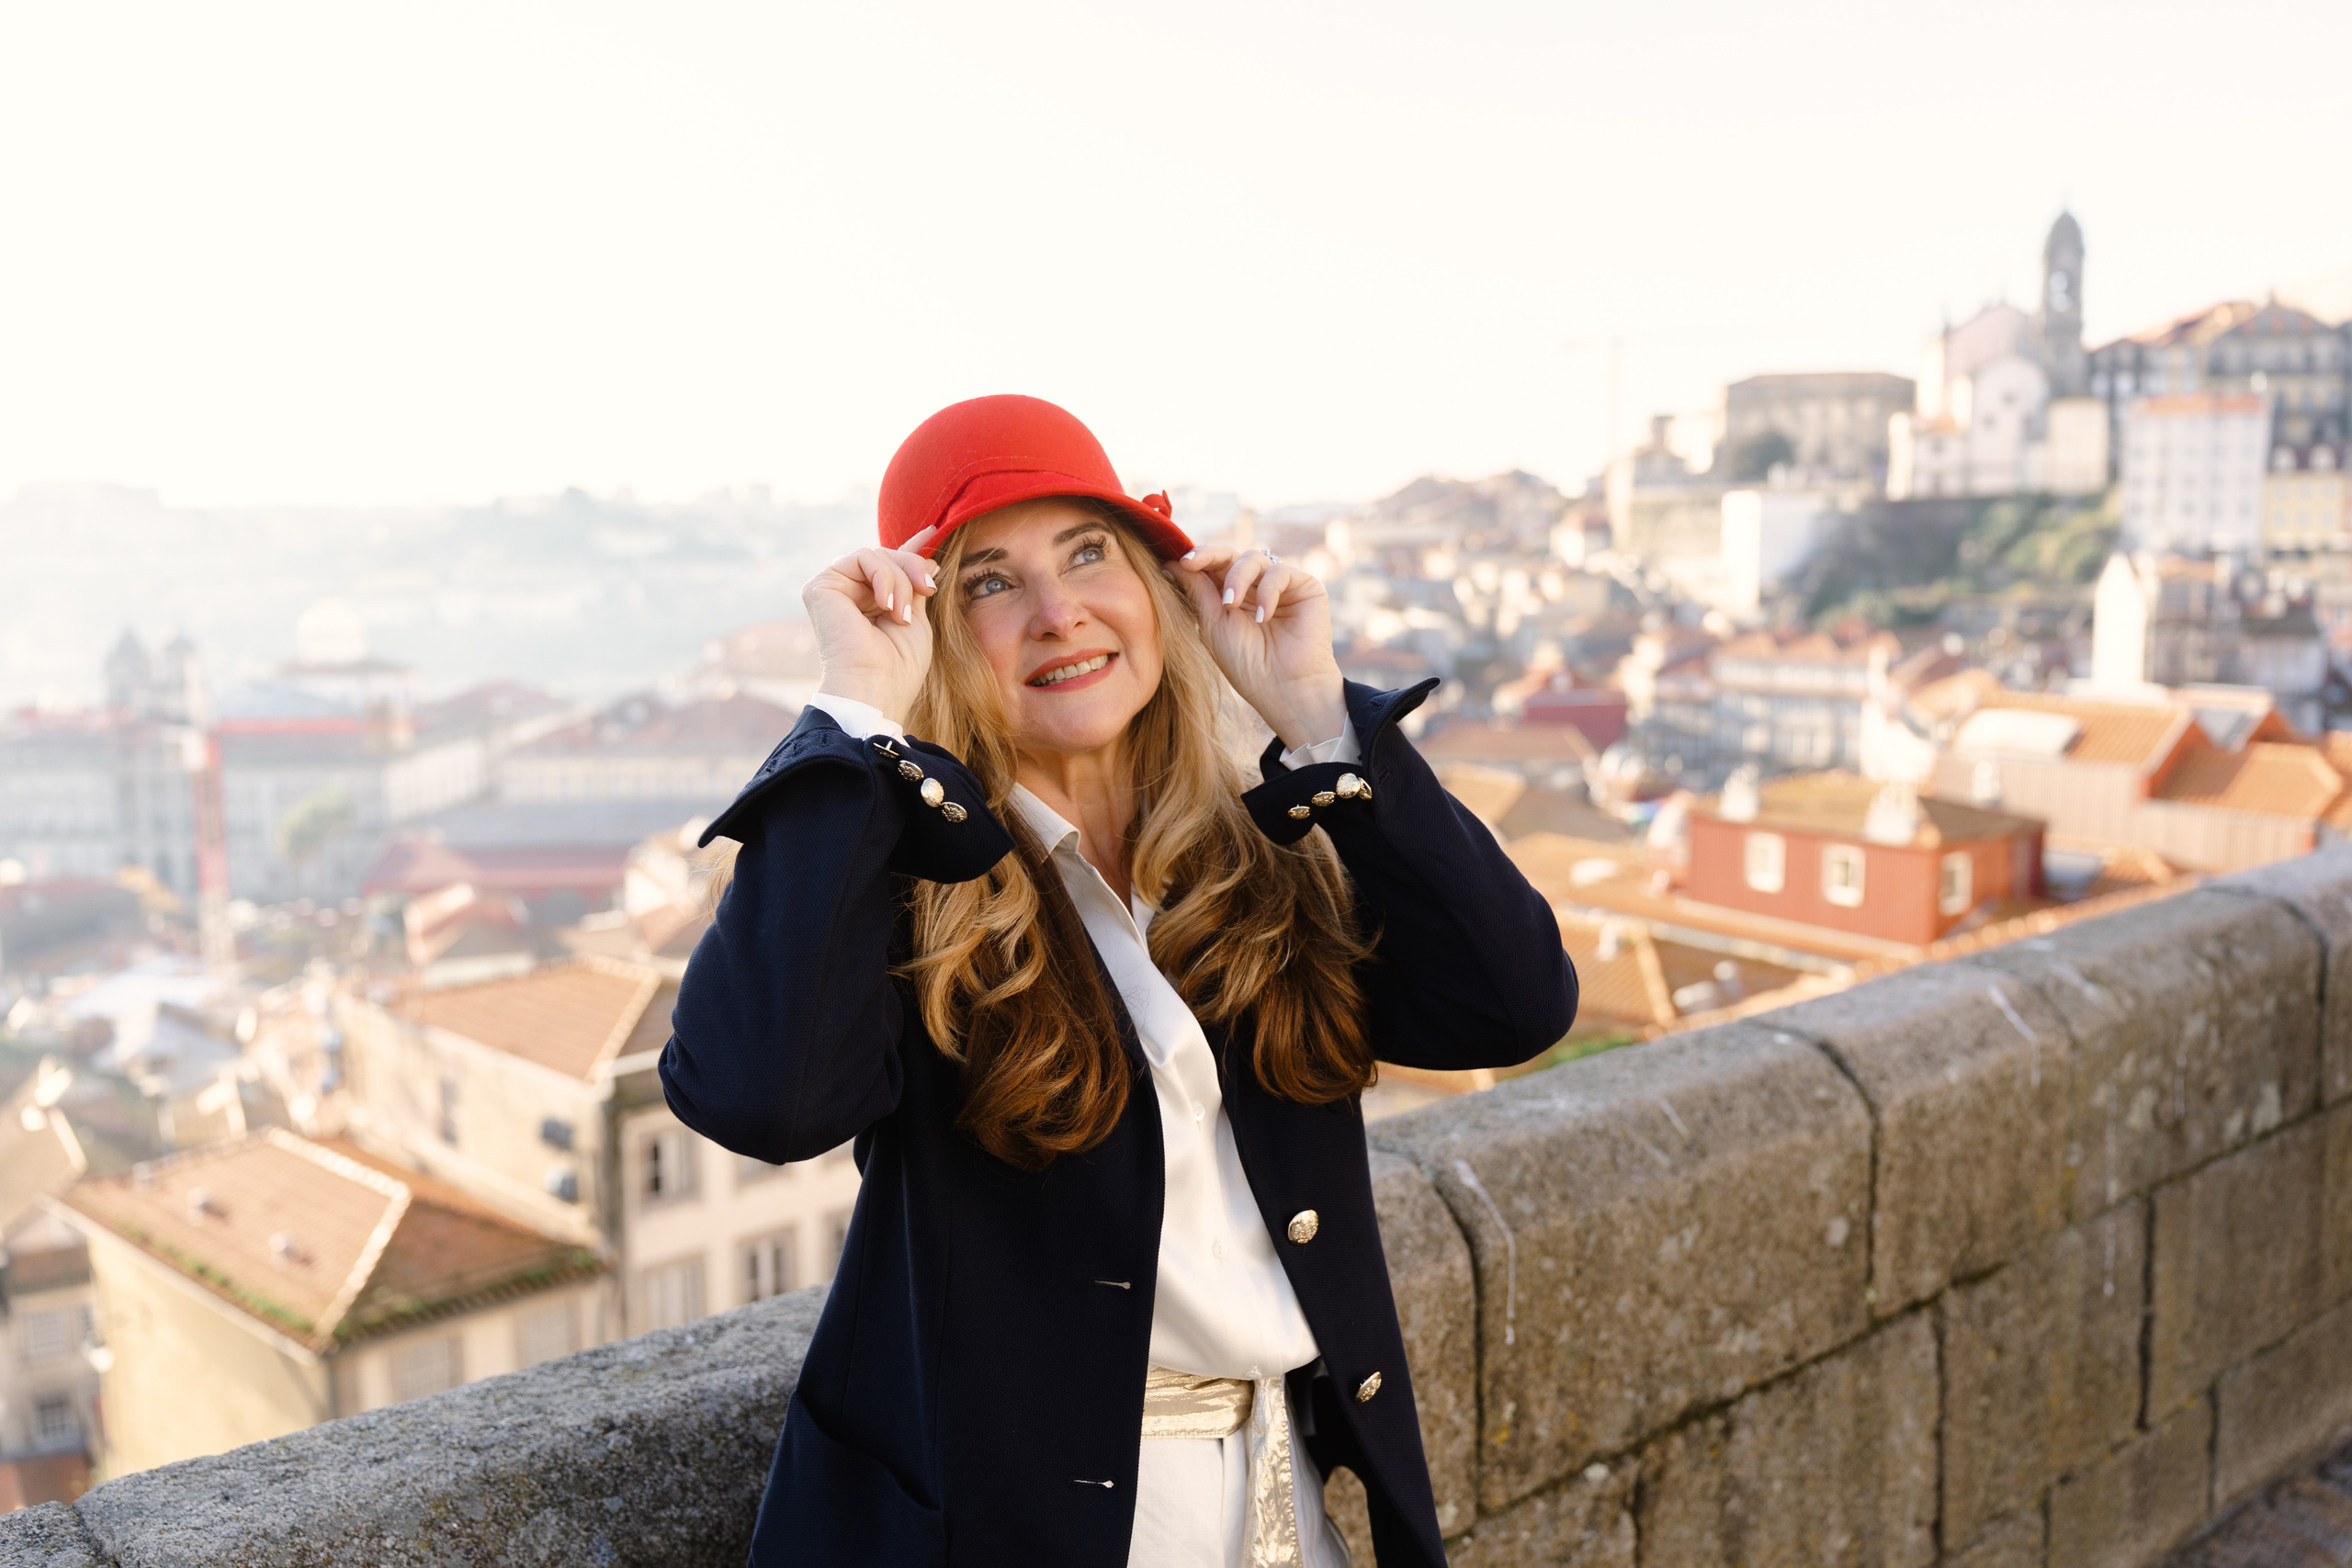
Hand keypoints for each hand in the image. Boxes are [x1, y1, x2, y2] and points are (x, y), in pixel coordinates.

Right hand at [803, 526, 940, 724]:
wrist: (875, 687)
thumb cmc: (898, 666)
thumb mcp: (916, 618)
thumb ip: (914, 585)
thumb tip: (925, 554)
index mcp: (869, 605)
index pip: (888, 567)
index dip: (910, 549)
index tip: (933, 531)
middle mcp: (849, 595)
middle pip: (887, 557)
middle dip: (913, 568)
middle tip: (930, 589)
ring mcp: (833, 589)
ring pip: (877, 555)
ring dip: (900, 580)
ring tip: (902, 614)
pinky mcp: (821, 586)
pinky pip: (862, 556)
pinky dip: (884, 577)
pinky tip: (886, 605)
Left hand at [1174, 545, 1345, 749]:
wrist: (1284, 689)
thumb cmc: (1247, 665)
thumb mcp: (1214, 625)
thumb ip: (1197, 591)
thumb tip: (1170, 562)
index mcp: (1231, 596)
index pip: (1213, 567)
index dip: (1196, 558)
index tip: (1178, 560)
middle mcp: (1255, 587)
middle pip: (1230, 555)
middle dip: (1209, 556)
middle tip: (1190, 562)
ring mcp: (1280, 585)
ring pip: (1253, 558)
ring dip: (1236, 578)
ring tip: (1230, 604)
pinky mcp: (1305, 587)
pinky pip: (1280, 572)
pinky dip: (1268, 591)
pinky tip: (1264, 617)